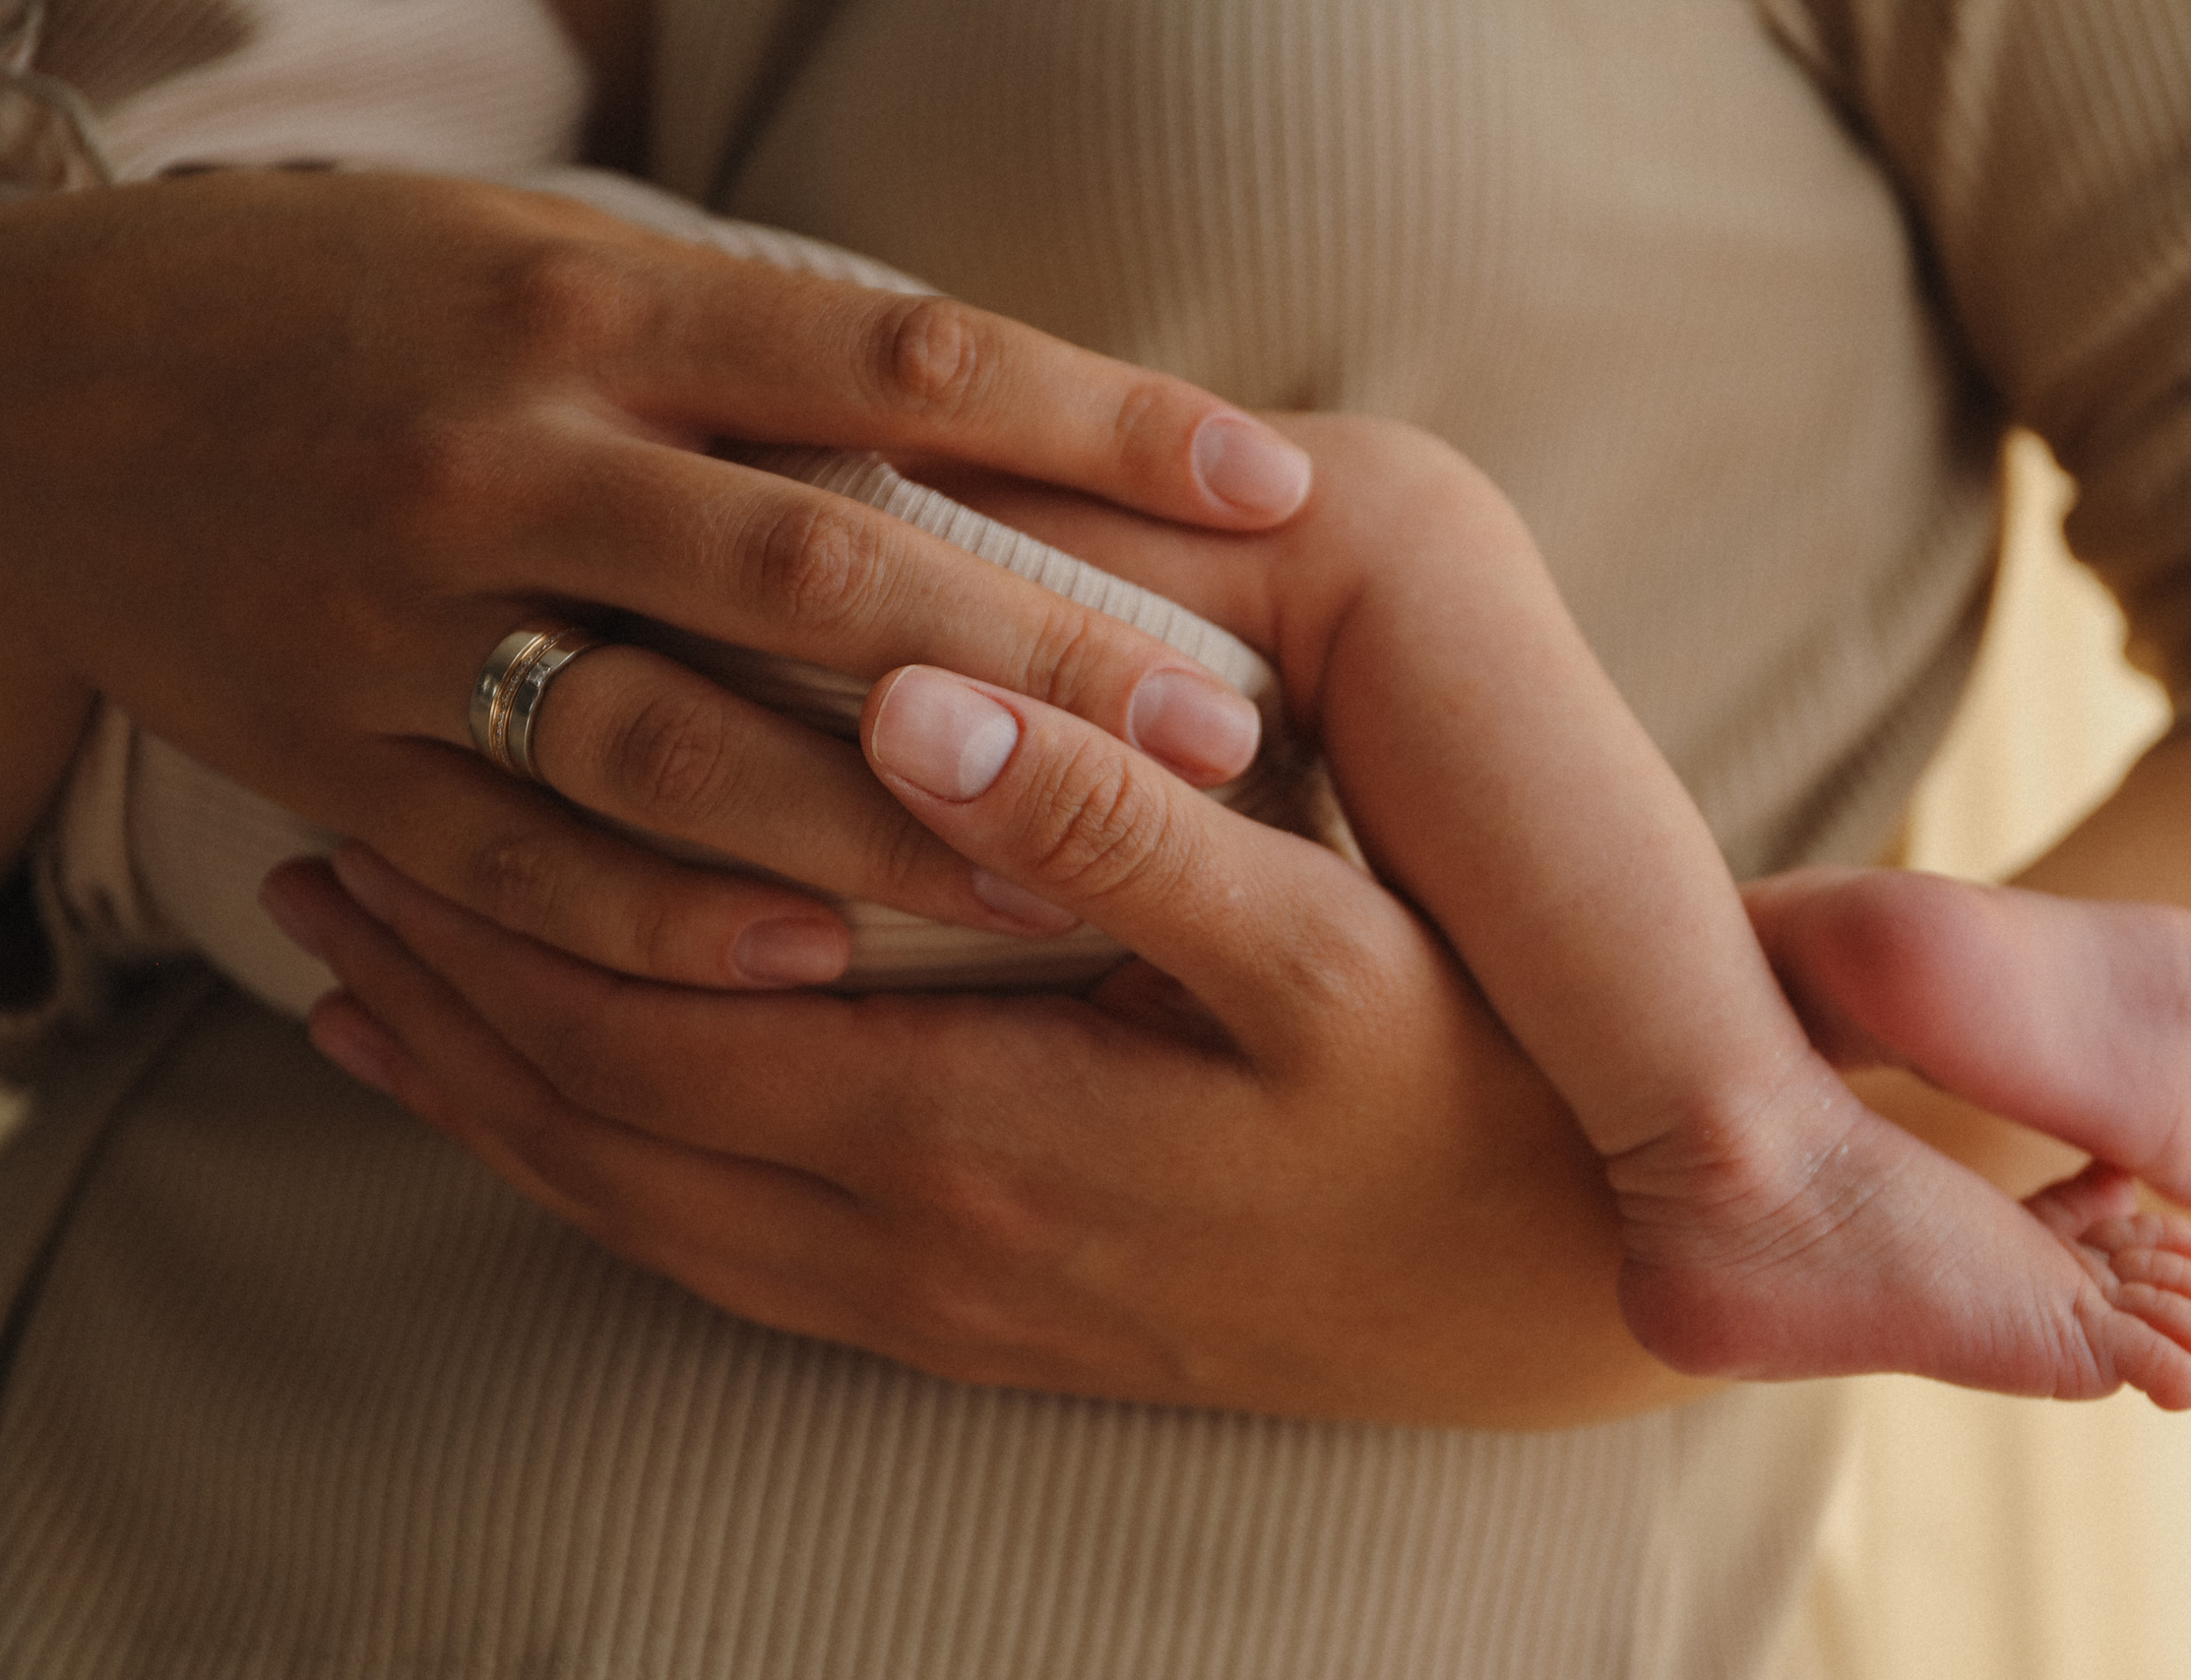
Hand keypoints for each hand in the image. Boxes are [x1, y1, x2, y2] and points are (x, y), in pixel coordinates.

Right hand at [0, 168, 1308, 986]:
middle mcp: (508, 452)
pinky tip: (815, 960)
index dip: (1102, 423)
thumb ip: (766, 342)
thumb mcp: (558, 257)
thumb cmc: (368, 302)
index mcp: (591, 301)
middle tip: (1225, 738)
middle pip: (817, 569)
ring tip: (1055, 886)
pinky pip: (518, 863)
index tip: (1269, 486)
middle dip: (1038, 659)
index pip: (898, 360)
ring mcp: (405, 614)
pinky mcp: (330, 749)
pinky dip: (666, 922)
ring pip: (674, 741)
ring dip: (878, 821)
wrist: (45, 378)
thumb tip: (1026, 421)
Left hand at [259, 667, 1712, 1427]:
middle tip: (314, 903)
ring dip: (506, 1113)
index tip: (369, 836)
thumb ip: (1115, 834)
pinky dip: (620, 1195)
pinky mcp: (998, 1321)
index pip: (653, 1041)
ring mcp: (953, 1298)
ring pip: (656, 1215)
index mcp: (974, 1131)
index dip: (493, 947)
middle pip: (609, 1135)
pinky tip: (592, 1148)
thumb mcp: (1329, 956)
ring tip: (384, 1023)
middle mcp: (925, 1239)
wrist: (1568, 1296)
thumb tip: (910, 707)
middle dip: (449, 1018)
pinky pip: (741, 1271)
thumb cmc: (1467, 1108)